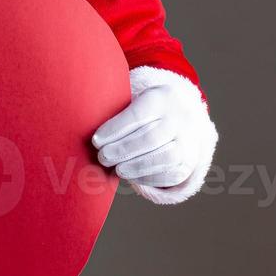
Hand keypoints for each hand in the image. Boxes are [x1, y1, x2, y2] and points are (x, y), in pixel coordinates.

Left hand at [91, 78, 217, 201]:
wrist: (182, 110)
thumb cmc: (142, 108)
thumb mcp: (132, 99)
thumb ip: (114, 111)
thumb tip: (83, 128)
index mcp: (161, 97)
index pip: (137, 115)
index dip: (114, 130)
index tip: (96, 141)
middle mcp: (180, 118)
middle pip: (151, 138)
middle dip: (123, 150)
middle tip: (103, 157)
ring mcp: (190, 139)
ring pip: (167, 157)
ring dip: (137, 166)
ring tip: (117, 169)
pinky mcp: (191, 160)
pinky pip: (173, 173)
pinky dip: (150, 177)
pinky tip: (133, 175)